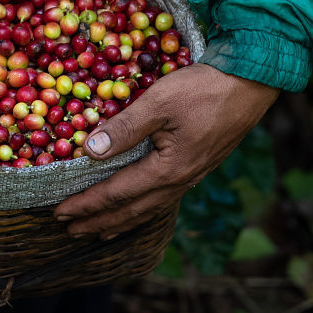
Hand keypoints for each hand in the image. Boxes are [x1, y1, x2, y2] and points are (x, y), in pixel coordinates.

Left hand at [53, 62, 278, 237]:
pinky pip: (163, 198)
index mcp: (167, 170)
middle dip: (98, 221)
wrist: (252, 82)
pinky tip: (138, 208)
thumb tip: (90, 152)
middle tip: (69, 229)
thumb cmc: (204, 89)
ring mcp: (192, 176)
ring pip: (149, 208)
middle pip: (132, 211)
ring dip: (120, 221)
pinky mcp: (199, 166)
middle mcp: (180, 181)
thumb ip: (124, 129)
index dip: (87, 204)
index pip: (116, 194)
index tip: (60, 212)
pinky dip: (142, 209)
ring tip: (98, 230)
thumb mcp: (159, 102)